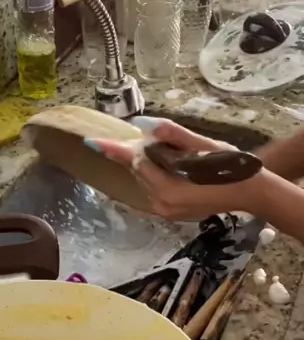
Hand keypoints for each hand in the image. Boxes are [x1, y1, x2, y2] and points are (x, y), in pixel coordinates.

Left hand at [85, 119, 260, 220]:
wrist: (249, 192)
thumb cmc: (230, 166)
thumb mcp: (204, 147)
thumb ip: (174, 136)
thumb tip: (147, 125)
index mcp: (167, 188)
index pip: (136, 162)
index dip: (114, 149)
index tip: (91, 142)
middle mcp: (162, 203)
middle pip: (139, 171)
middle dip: (142, 153)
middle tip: (156, 137)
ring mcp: (166, 211)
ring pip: (145, 180)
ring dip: (150, 164)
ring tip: (171, 153)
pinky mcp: (170, 213)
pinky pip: (154, 188)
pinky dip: (156, 174)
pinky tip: (170, 165)